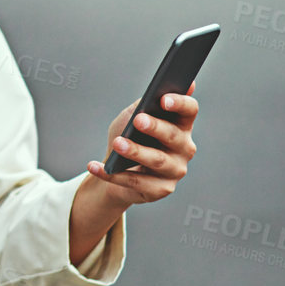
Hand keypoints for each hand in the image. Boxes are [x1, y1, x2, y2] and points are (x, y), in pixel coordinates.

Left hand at [86, 82, 198, 204]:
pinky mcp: (162, 189)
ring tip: (118, 143)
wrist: (116, 168)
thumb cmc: (129, 136)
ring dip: (136, 151)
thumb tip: (150, 96)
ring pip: (157, 160)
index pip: (189, 110)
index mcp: (181, 125)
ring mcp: (176, 170)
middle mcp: (185, 148)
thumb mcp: (131, 117)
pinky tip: (95, 166)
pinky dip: (113, 175)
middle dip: (156, 127)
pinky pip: (136, 182)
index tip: (163, 99)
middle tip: (138, 120)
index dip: (180, 103)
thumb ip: (141, 106)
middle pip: (173, 136)